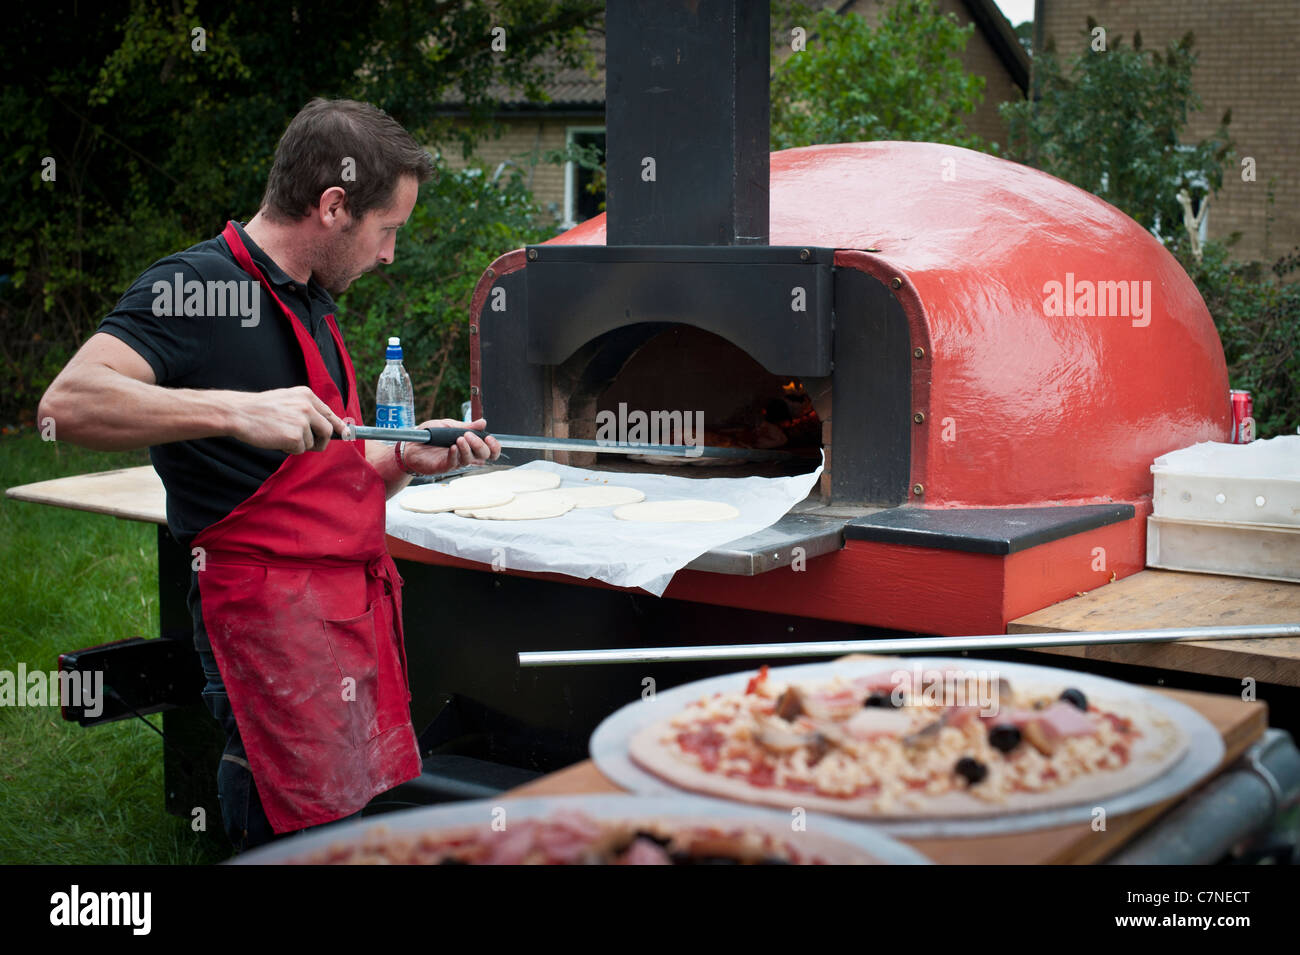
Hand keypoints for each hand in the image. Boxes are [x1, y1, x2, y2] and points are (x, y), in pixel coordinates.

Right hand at [228, 386, 344, 453]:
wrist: (239, 413)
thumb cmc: (260, 409)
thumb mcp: (287, 399)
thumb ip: (305, 409)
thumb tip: (325, 425)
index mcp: (306, 395)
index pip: (329, 413)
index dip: (338, 426)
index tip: (346, 434)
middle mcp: (308, 406)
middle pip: (327, 430)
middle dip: (322, 441)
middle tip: (311, 446)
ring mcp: (302, 421)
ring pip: (312, 442)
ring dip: (299, 445)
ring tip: (280, 435)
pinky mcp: (295, 436)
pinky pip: (300, 450)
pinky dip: (290, 449)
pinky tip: (276, 440)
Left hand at [400, 417, 500, 474]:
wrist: (411, 443)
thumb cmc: (430, 435)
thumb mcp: (449, 425)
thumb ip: (466, 425)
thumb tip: (483, 422)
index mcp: (470, 444)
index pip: (490, 450)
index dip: (494, 447)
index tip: (489, 438)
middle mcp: (466, 454)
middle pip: (484, 456)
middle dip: (480, 445)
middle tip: (468, 436)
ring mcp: (456, 461)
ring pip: (470, 459)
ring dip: (466, 448)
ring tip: (458, 438)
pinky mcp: (445, 466)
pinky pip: (454, 462)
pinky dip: (455, 454)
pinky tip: (452, 447)